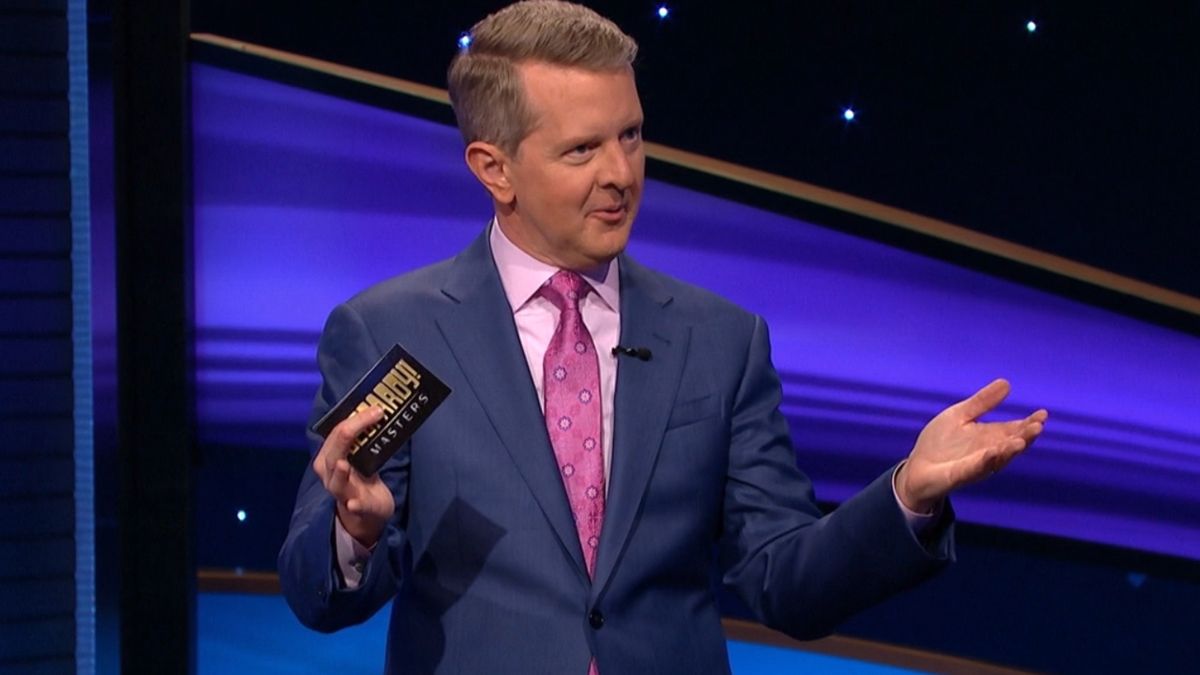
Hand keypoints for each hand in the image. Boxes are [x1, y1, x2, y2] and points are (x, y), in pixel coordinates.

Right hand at [312, 407, 395, 546]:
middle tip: (373, 417)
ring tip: (344, 465)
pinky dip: (355, 505)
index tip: (377, 408)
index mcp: (330, 458)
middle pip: (334, 455)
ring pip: (336, 482)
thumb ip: (364, 438)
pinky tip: (353, 504)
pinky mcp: (359, 509)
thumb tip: (378, 410)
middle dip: (350, 434)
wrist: (367, 511)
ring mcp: (342, 493)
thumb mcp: (360, 457)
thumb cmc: (362, 478)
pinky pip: (354, 507)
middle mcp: (330, 475)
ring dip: (340, 474)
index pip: (336, 434)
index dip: (355, 419)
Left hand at [898, 379, 1047, 512]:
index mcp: (990, 437)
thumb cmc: (940, 442)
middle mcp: (989, 452)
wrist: (917, 468)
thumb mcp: (960, 415)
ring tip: (1022, 441)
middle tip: (1038, 426)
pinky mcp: (961, 475)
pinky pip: (976, 467)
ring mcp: (977, 465)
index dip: (1029, 423)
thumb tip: (1007, 383)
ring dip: (1011, 450)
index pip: (1014, 429)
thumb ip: (982, 402)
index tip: (1043, 414)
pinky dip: (986, 460)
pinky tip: (994, 451)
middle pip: (1012, 444)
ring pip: (999, 458)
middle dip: (1026, 436)